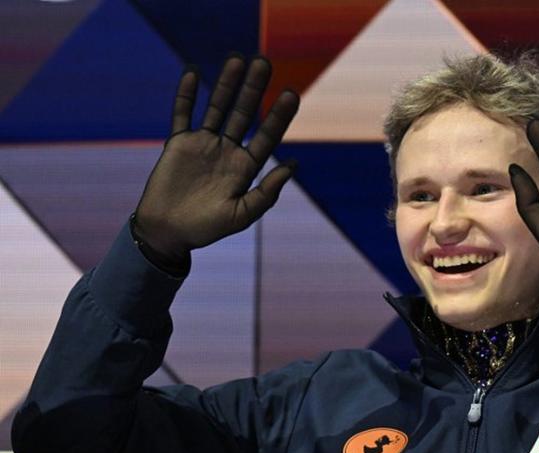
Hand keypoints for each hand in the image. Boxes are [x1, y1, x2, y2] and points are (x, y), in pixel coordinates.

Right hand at [134, 54, 299, 264]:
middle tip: (265, 63)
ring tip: (237, 58)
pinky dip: (187, 94)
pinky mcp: (178, 143)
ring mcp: (203, 144)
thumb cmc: (207, 228)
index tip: (291, 94)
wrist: (168, 233)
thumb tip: (293, 164)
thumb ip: (267, 192)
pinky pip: (183, 114)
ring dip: (227, 84)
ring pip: (217, 107)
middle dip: (254, 89)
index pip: (267, 136)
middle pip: (244, 113)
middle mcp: (227, 151)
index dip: (279, 116)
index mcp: (246, 168)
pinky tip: (194, 72)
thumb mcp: (242, 214)